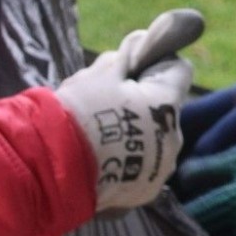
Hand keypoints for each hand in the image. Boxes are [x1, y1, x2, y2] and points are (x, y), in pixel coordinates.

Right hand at [54, 9, 203, 212]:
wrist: (55, 166)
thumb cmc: (80, 111)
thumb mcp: (101, 73)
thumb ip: (127, 56)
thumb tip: (141, 44)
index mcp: (167, 104)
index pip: (180, 70)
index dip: (157, 65)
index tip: (134, 71)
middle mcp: (173, 137)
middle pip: (164, 108)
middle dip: (143, 103)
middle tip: (107, 105)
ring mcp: (161, 168)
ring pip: (154, 139)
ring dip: (136, 133)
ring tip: (101, 135)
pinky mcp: (146, 191)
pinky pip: (143, 166)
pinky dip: (128, 161)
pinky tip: (102, 159)